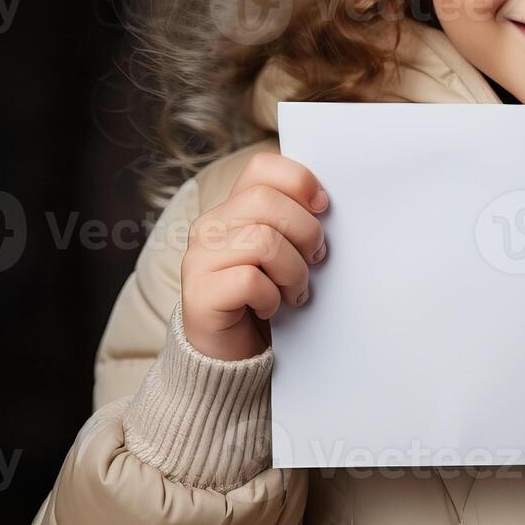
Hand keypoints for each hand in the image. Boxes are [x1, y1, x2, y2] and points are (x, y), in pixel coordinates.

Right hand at [181, 152, 328, 360]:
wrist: (227, 357)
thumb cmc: (262, 299)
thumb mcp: (281, 253)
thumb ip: (291, 223)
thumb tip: (325, 204)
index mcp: (231, 209)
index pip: (262, 168)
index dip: (299, 181)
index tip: (322, 207)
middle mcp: (209, 227)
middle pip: (267, 202)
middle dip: (305, 232)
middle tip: (315, 259)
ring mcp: (199, 260)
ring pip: (263, 241)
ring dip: (293, 271)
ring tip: (295, 291)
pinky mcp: (199, 294)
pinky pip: (250, 280)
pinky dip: (271, 297)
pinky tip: (269, 308)